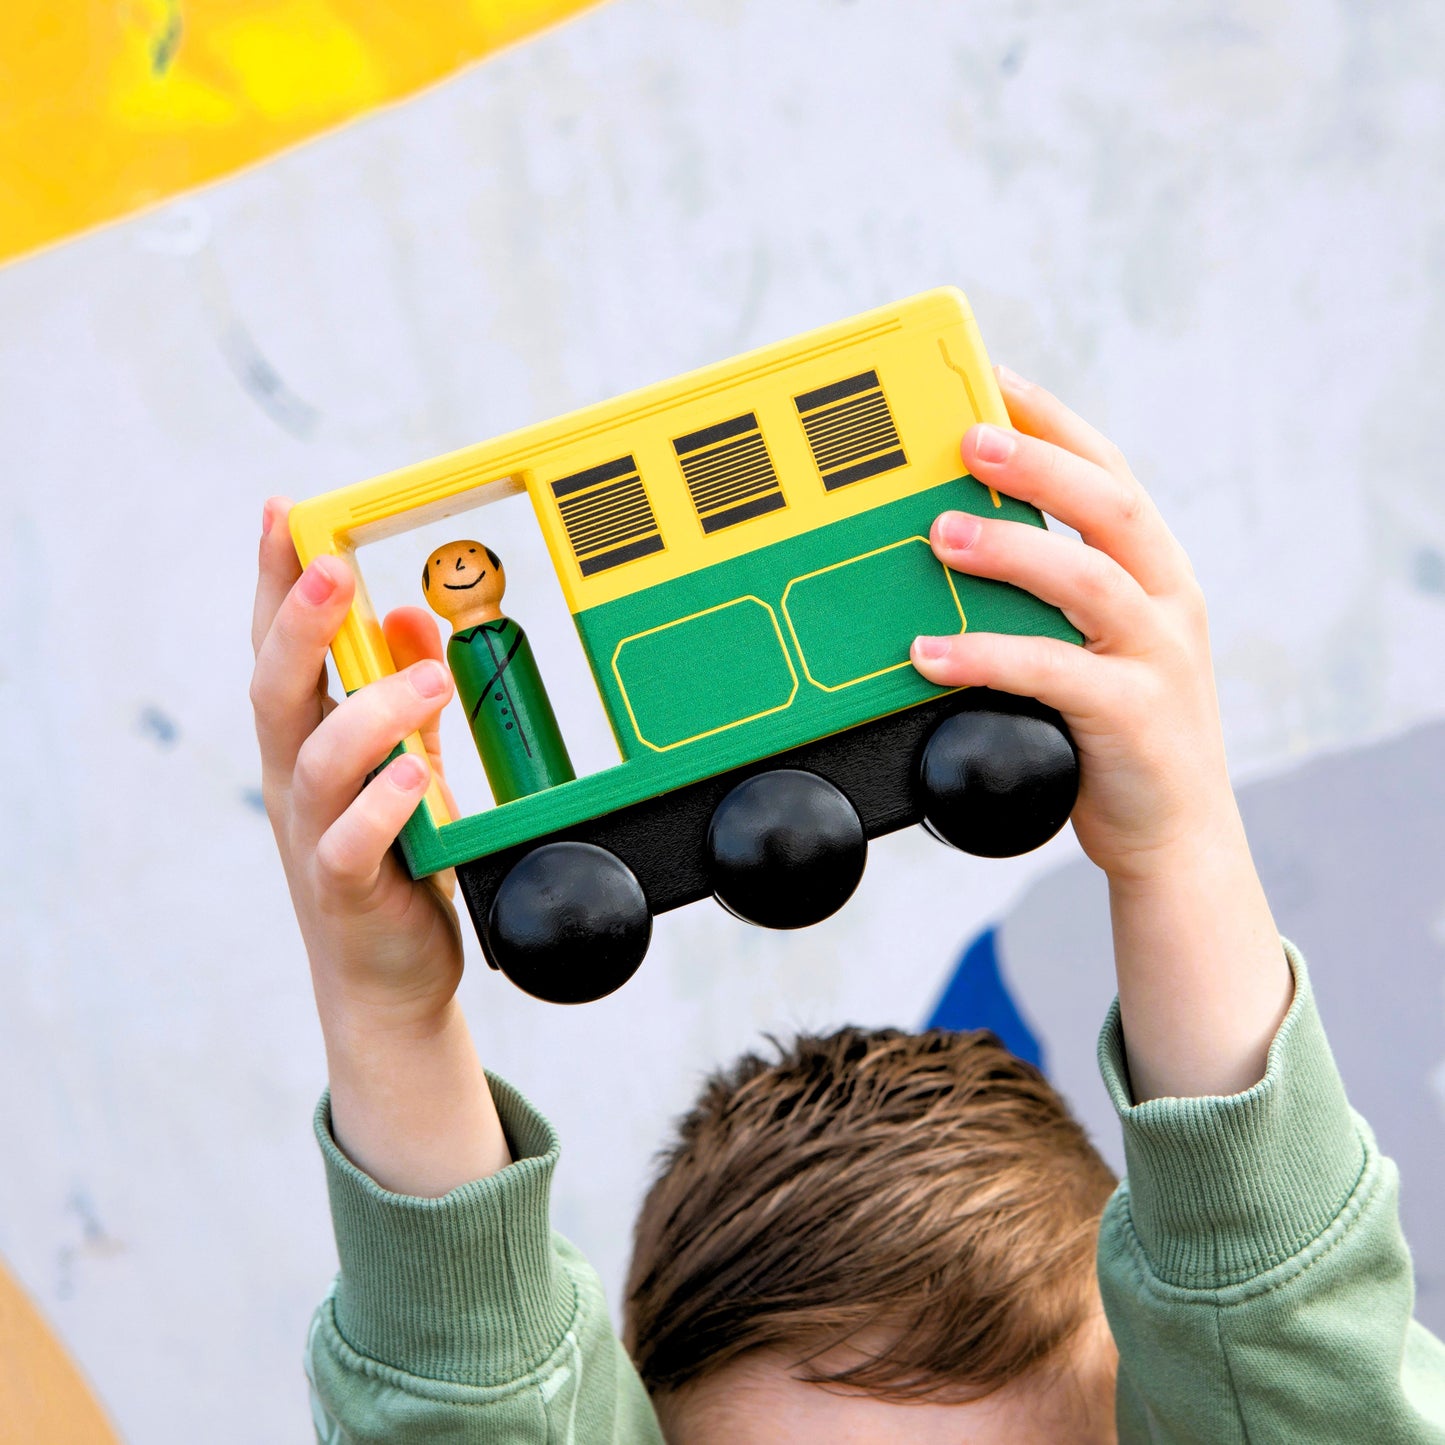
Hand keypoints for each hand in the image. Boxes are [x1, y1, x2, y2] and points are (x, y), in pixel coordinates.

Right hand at [251, 498, 507, 1190]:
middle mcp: (298, 781)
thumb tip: (413, 614)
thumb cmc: (392, 861)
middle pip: (276, 688)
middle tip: (333, 563)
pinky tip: (419, 777)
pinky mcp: (345, 891)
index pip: (280, 645)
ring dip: (369, 710)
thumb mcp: (403, 764)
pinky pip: (350, 844)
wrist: (387, 978)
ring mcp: (314, 836)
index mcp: (307, 740)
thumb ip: (402, 696)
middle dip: (300, 620)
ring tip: (427, 678)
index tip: (283, 510)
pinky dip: (384, 805)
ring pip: (317, 761)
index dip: (276, 579)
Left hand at [910, 366, 1224, 881]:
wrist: (1176, 840)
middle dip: (1038, 461)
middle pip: (1109, 507)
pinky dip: (987, 657)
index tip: (996, 378)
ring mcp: (1158, 658)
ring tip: (939, 535)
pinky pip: (1054, 673)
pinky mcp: (1134, 717)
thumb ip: (1047, 599)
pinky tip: (928, 653)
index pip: (1108, 473)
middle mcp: (1166, 602)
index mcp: (1155, 572)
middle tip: (964, 436)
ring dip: (1011, 549)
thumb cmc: (1115, 736)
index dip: (1055, 422)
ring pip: (1088, 580)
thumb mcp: (1090, 649)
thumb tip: (953, 543)